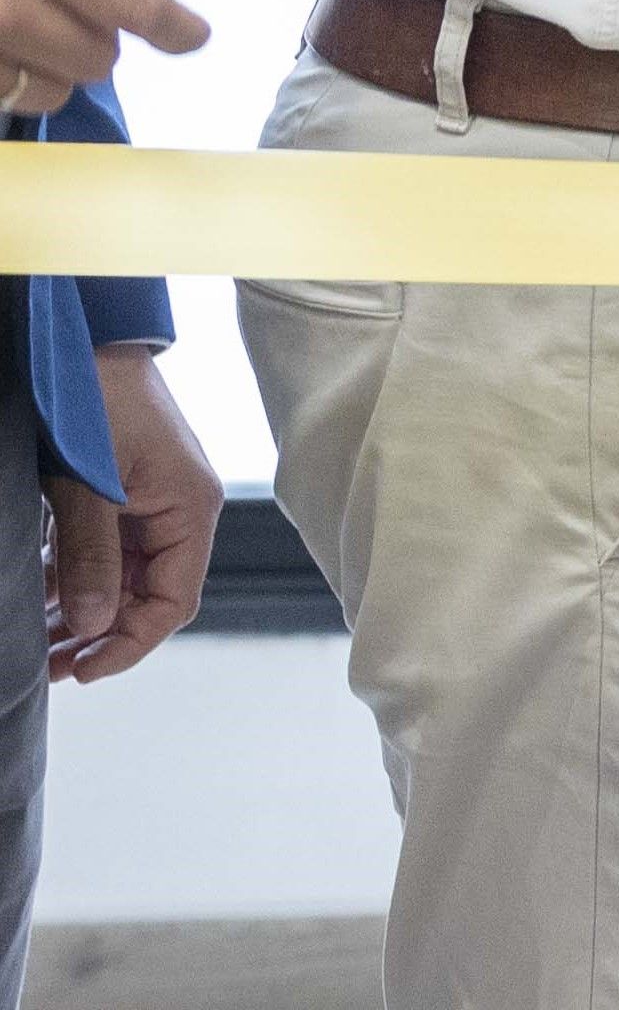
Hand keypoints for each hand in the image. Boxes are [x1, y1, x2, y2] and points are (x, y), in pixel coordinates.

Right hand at [0, 0, 208, 115]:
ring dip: (53, 66)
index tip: (193, 35)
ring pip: (54, 89)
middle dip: (98, 37)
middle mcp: (2, 0)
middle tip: (66, 4)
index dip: (178, 27)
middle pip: (101, 57)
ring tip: (16, 23)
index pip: (137, 4)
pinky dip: (8, 79)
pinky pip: (3, 99)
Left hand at [45, 345, 216, 684]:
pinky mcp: (121, 492)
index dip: (131, 643)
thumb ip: (93, 558)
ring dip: (82, 612)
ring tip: (39, 644)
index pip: (174, 602)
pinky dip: (73, 578)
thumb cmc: (96, 400)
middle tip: (49, 666)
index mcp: (188, 511)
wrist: (85, 340)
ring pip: (121, 578)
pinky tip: (42, 599)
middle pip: (147, 596)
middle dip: (100, 636)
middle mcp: (177, 512)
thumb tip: (94, 627)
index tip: (83, 670)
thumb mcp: (88, 486)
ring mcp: (149, 502)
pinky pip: (104, 551)